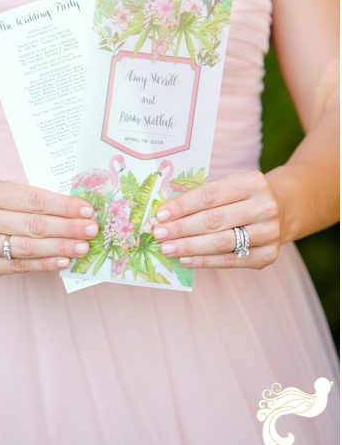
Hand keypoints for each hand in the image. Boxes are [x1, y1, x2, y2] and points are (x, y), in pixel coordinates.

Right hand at [0, 179, 98, 280]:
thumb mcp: (1, 192)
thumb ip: (30, 200)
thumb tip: (74, 211)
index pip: (34, 200)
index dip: (63, 206)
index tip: (87, 210)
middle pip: (33, 225)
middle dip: (67, 228)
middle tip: (92, 230)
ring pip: (27, 248)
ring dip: (60, 248)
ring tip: (83, 246)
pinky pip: (18, 266)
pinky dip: (44, 264)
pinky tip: (63, 261)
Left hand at [151, 170, 284, 268]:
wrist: (285, 208)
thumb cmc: (243, 196)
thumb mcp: (229, 185)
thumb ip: (201, 197)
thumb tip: (164, 215)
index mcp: (252, 183)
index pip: (210, 195)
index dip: (183, 206)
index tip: (160, 215)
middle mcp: (265, 207)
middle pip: (214, 220)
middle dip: (181, 229)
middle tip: (158, 234)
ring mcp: (269, 233)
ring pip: (222, 242)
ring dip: (189, 247)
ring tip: (167, 249)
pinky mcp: (268, 255)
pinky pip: (231, 261)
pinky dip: (205, 261)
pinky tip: (185, 260)